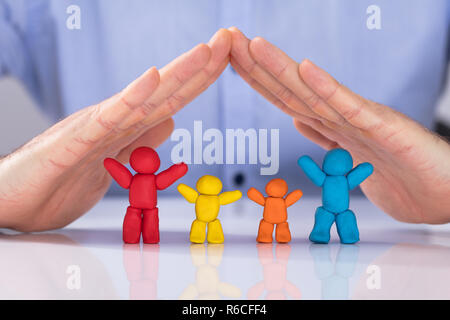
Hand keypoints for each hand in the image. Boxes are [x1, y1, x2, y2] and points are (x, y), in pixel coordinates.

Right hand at [0, 29, 231, 230]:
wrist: (12, 203)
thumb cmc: (59, 184)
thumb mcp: (115, 166)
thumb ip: (140, 142)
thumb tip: (171, 120)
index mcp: (125, 127)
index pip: (171, 100)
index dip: (201, 80)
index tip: (228, 60)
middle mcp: (114, 119)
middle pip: (166, 91)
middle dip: (201, 66)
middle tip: (230, 39)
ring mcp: (96, 127)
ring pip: (144, 97)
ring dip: (178, 73)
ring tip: (207, 49)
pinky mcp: (76, 141)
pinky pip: (108, 117)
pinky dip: (131, 96)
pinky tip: (153, 76)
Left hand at [229, 27, 449, 223]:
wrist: (444, 195)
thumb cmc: (402, 176)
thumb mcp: (349, 159)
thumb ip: (325, 136)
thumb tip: (299, 120)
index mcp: (331, 125)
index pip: (286, 98)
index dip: (256, 79)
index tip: (230, 60)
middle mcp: (341, 117)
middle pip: (291, 89)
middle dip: (256, 65)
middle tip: (228, 38)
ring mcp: (361, 121)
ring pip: (313, 92)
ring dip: (280, 68)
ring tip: (253, 44)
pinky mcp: (384, 128)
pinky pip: (350, 107)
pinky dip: (327, 87)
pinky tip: (305, 67)